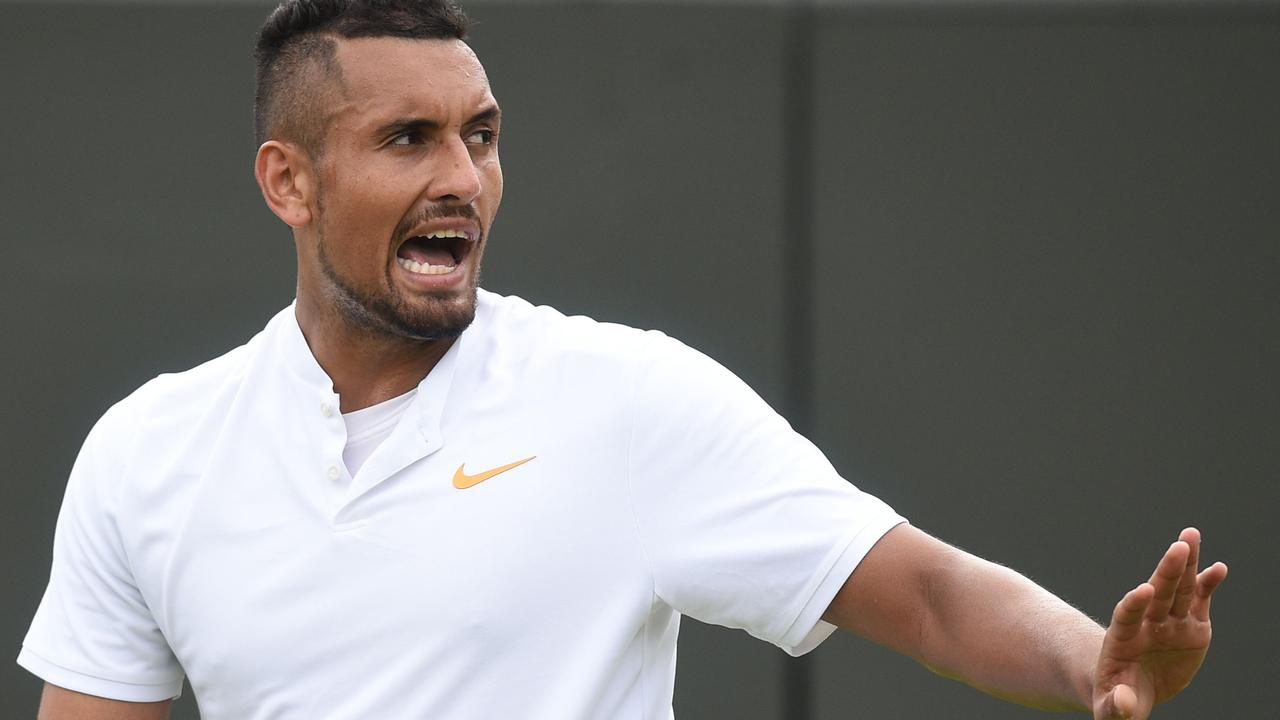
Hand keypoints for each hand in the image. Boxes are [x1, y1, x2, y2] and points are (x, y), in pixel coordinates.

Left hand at [1092, 528, 1227, 718]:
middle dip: (1167, 571)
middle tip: (1178, 547)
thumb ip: (1116, 705)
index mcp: (1122, 640)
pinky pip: (1199, 601)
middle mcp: (1146, 625)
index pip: (1126, 616)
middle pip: (1156, 593)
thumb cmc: (1118, 699)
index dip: (1133, 604)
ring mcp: (1169, 623)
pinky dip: (1208, 584)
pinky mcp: (1190, 627)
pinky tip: (1219, 568)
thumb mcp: (1112, 709)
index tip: (1141, 590)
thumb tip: (1125, 701)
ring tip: (1190, 537)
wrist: (1132, 690)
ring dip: (1186, 564)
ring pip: (1178, 590)